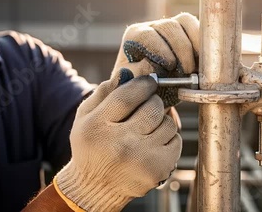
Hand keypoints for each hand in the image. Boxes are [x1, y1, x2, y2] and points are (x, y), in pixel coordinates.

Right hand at [54, 69, 181, 211]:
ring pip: (168, 124)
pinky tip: (153, 144)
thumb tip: (127, 73)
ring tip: (148, 129)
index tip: (150, 82)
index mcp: (97, 127)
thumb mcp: (85, 118)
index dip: (144, 85)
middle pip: (152, 109)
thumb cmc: (92, 146)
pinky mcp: (157, 170)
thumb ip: (104, 92)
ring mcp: (140, 159)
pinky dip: (168, 139)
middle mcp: (119, 144)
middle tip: (147, 107)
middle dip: (154, 102)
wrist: (96, 187)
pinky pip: (176, 141)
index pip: (127, 97)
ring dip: (161, 122)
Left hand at [112, 13, 199, 106]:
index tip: (169, 66)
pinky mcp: (190, 30)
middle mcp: (153, 27)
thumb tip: (149, 64)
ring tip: (197, 67)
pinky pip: (199, 27)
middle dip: (181, 49)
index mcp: (135, 36)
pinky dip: (204, 43)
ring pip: (186, 21)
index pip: (146, 35)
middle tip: (187, 71)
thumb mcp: (137, 85)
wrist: (158, 93)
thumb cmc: (143, 88)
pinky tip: (204, 62)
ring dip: (195, 44)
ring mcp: (173, 26)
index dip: (159, 50)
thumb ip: (138, 74)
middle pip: (169, 26)